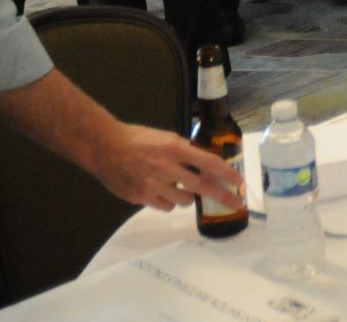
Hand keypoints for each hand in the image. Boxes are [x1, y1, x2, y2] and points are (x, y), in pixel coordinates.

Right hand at [91, 123, 244, 212]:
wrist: (106, 148)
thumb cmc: (139, 139)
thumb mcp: (167, 138)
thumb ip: (186, 151)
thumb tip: (205, 164)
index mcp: (176, 149)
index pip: (209, 163)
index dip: (228, 174)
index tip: (241, 182)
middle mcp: (167, 168)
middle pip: (203, 187)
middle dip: (223, 196)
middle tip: (235, 202)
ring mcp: (154, 185)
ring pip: (184, 201)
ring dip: (189, 197)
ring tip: (181, 187)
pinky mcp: (141, 197)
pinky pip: (166, 207)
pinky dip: (169, 202)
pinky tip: (163, 192)